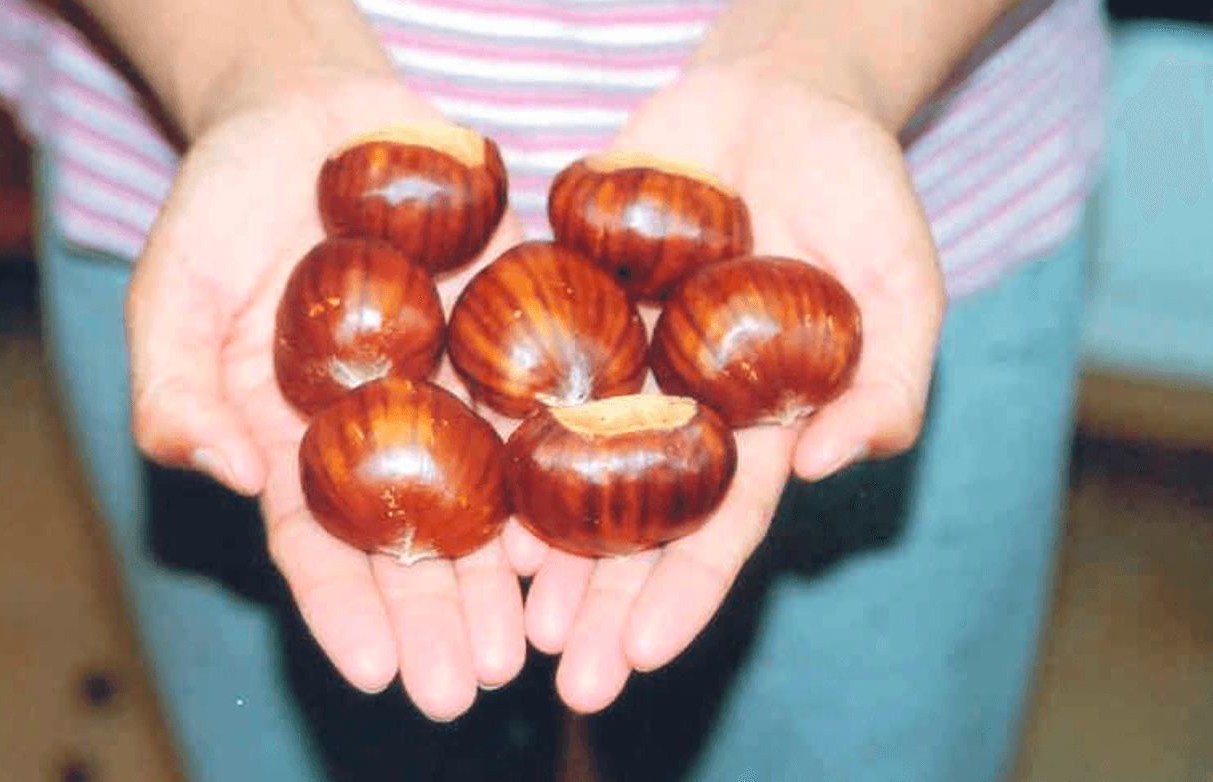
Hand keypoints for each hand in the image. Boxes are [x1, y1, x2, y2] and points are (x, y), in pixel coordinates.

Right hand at [125, 69, 528, 720]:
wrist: (315, 116)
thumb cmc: (225, 203)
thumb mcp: (173, 285)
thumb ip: (174, 382)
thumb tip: (217, 469)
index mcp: (295, 440)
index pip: (318, 543)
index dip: (343, 609)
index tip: (372, 672)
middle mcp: (384, 431)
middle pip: (414, 539)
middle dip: (439, 616)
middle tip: (469, 686)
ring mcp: (453, 385)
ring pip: (486, 491)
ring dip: (507, 572)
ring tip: (531, 643)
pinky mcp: (512, 328)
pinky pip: (540, 402)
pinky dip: (558, 462)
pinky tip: (579, 520)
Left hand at [508, 52, 946, 712]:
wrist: (780, 98)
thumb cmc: (859, 192)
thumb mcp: (904, 285)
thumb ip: (888, 379)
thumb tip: (835, 467)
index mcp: (754, 424)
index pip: (716, 528)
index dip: (682, 595)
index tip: (639, 656)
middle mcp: (676, 405)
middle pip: (632, 518)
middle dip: (599, 598)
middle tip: (558, 673)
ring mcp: (617, 353)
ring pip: (567, 458)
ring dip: (538, 533)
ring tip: (503, 602)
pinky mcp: (568, 292)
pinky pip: (524, 361)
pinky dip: (496, 419)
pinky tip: (467, 473)